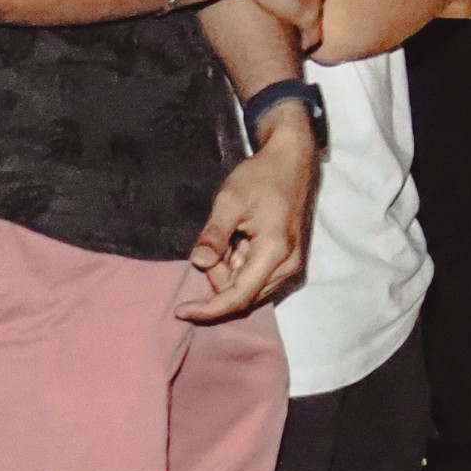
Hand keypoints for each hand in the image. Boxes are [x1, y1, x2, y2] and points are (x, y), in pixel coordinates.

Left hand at [182, 117, 315, 318]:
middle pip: (242, 294)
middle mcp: (287, 265)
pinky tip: (238, 240)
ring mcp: (291, 263)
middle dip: (218, 277)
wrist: (291, 160)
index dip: (208, 309)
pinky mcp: (289, 259)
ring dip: (228, 271)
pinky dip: (239, 266)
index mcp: (274, 252)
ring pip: (249, 288)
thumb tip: (198, 264)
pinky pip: (258, 277)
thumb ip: (214, 235)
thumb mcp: (229, 201)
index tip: (179, 310)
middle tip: (211, 244)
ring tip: (227, 237)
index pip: (238, 296)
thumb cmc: (260, 177)